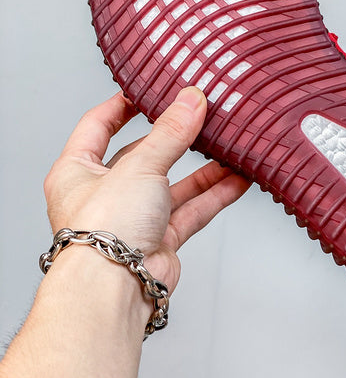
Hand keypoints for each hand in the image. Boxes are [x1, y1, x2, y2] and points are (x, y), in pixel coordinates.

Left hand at [43, 87, 249, 292]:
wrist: (115, 287)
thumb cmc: (103, 230)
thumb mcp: (139, 165)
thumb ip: (170, 133)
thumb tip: (190, 101)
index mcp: (77, 170)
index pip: (97, 126)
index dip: (122, 106)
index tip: (147, 90)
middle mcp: (103, 195)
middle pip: (143, 155)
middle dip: (174, 139)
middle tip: (200, 116)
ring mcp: (133, 219)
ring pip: (173, 185)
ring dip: (203, 169)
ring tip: (228, 146)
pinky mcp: (159, 241)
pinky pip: (191, 211)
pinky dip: (214, 195)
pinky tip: (237, 179)